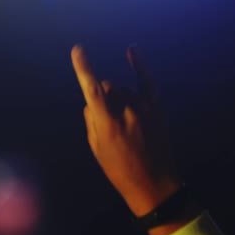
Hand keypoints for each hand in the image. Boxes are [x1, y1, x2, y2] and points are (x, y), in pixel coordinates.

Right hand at [71, 45, 180, 216]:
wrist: (154, 184)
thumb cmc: (119, 170)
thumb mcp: (96, 149)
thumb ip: (91, 121)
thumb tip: (91, 102)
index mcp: (108, 124)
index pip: (93, 90)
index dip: (83, 68)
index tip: (77, 50)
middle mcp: (127, 111)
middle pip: (109, 88)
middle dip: (104, 97)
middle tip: (107, 121)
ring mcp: (145, 108)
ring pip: (123, 89)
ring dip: (118, 97)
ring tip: (124, 122)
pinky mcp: (157, 108)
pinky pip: (147, 81)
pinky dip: (140, 65)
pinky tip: (132, 50)